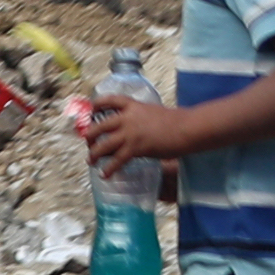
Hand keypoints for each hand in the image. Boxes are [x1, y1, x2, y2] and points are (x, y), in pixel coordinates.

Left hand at [82, 95, 197, 170]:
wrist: (185, 128)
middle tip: (88, 142)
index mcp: (133, 106)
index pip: (110, 100)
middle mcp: (127, 118)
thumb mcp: (153, 113)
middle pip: (100, 125)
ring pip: (104, 144)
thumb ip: (142, 119)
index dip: (98, 104)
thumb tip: (138, 130)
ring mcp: (129, 133)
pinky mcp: (135, 148)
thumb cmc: (176, 121)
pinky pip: (117, 160)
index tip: (92, 109)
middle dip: (90, 135)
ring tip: (90, 160)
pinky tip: (105, 174)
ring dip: (94, 153)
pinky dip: (109, 168)